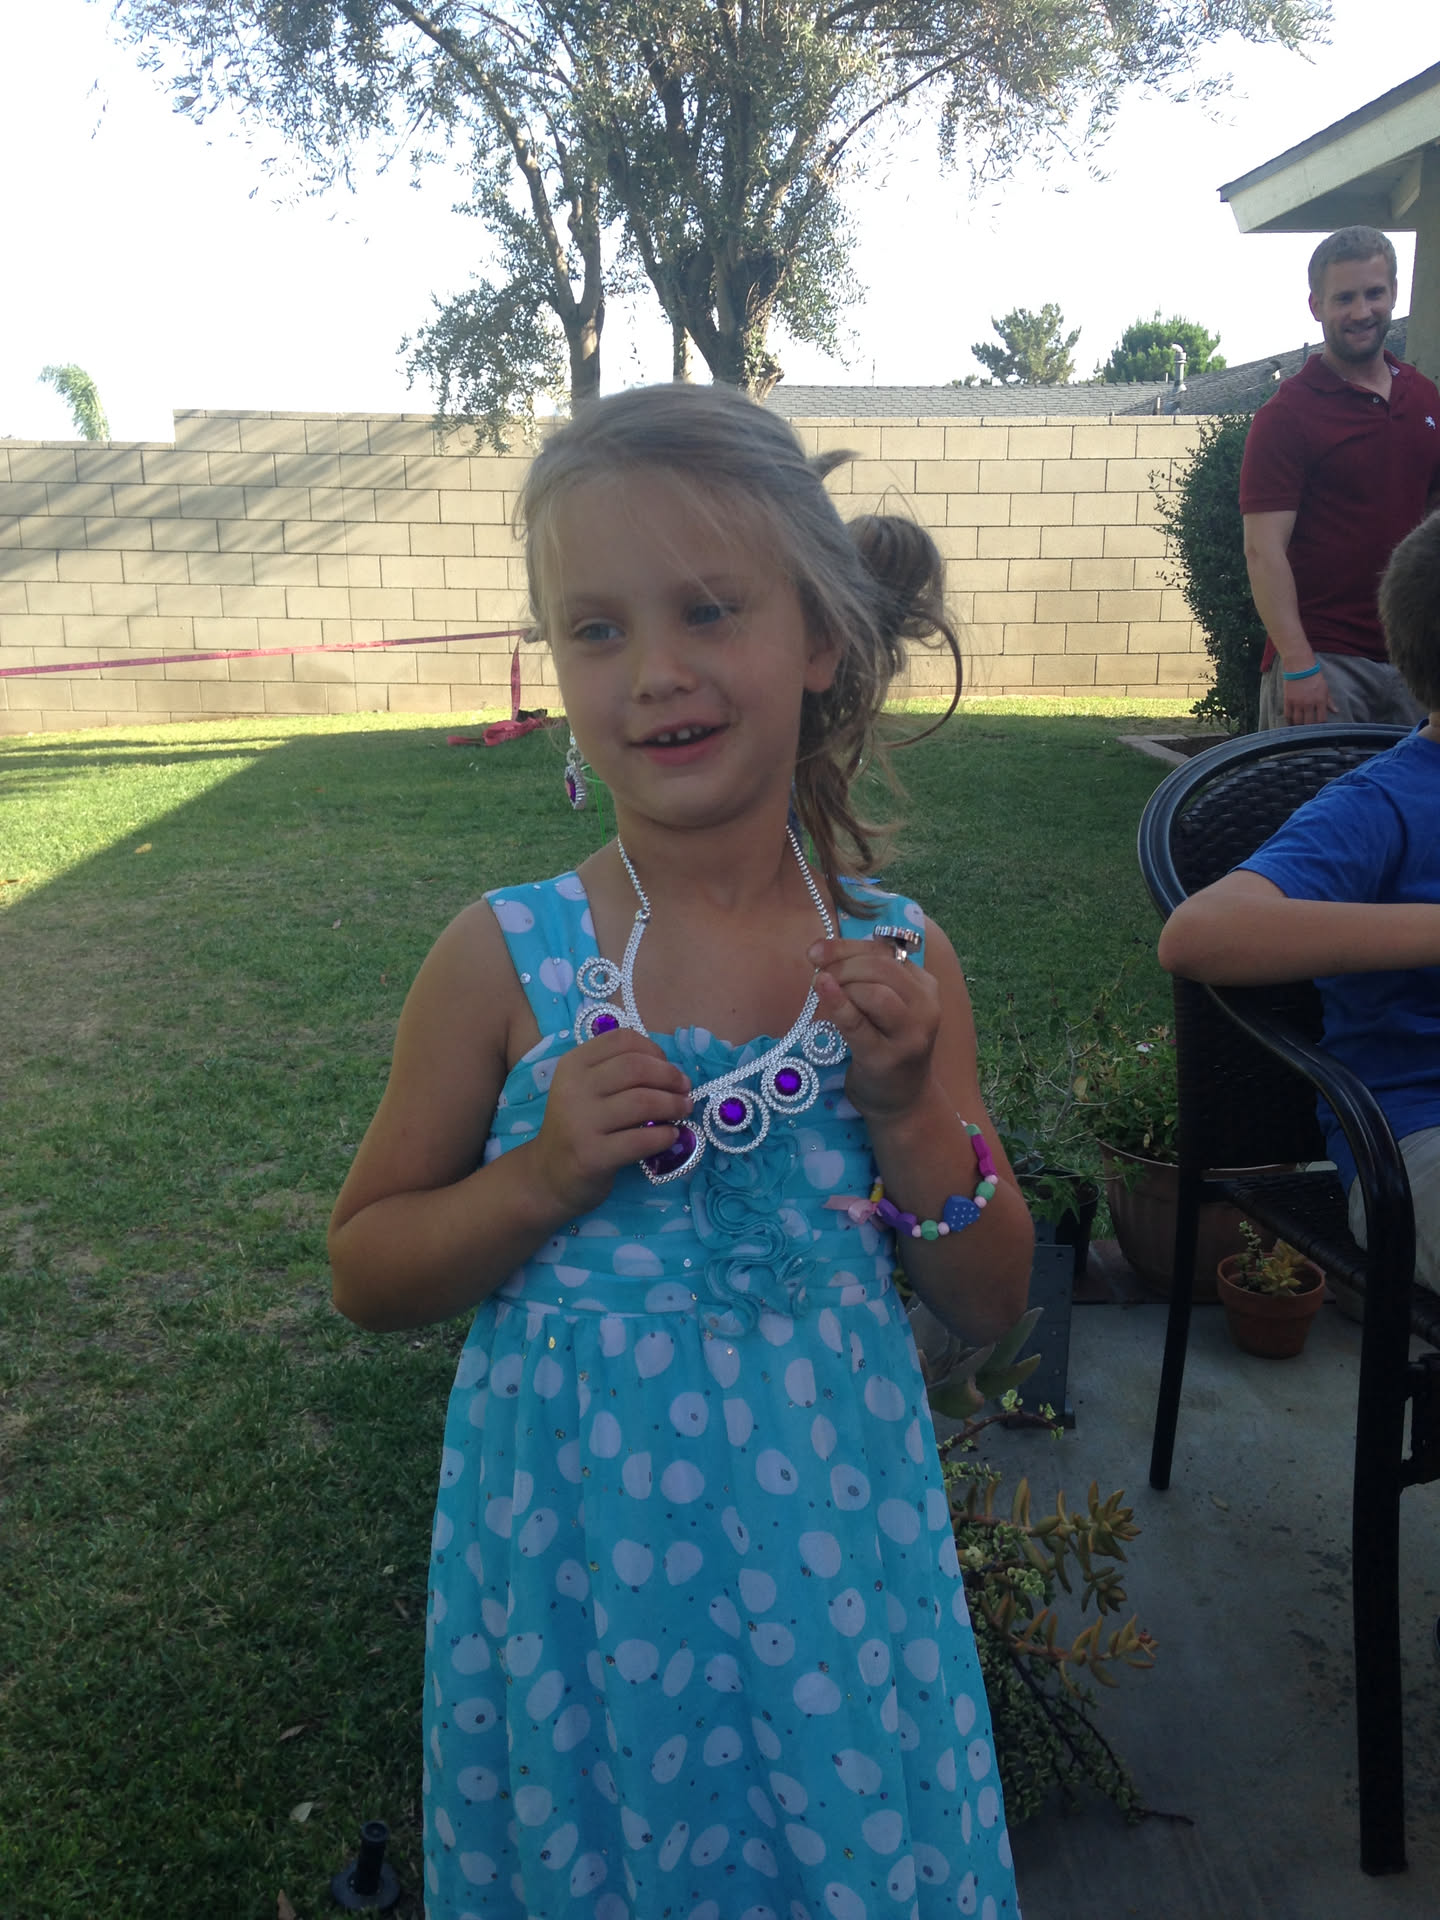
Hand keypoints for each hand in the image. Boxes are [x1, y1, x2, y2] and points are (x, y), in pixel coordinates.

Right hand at [530, 1028, 690, 1217]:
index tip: (668, 1067)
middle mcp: (573, 1088)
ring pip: (642, 1101)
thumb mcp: (585, 1089)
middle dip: (670, 1076)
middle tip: (685, 1090)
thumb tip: (670, 1069)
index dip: (654, 1050)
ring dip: (673, 1105)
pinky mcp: (592, 1155)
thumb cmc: (577, 1127)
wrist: (548, 1175)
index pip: (622, 1040)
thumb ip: (617, 1071)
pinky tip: (671, 1136)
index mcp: (573, 1065)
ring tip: (683, 1110)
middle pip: (636, 1067)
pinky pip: (641, 1140)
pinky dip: (665, 1136)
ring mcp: (581, 1122)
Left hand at [807, 935, 939, 1119]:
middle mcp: (925, 1006)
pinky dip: (838, 1003)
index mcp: (924, 986)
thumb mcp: (887, 1006)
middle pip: (881, 968)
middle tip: (817, 975)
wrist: (901, 1100)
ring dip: (842, 984)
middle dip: (842, 965)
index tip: (815, 950)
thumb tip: (824, 951)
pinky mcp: (887, 1057)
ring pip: (875, 992)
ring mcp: (910, 1034)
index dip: (846, 946)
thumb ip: (868, 977)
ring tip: (822, 991)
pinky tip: (822, 989)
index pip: (884, 952)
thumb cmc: (886, 1046)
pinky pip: (859, 1023)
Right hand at [1282, 660, 1338, 725]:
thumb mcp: (1325, 688)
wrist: (1300, 667)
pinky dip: (1289, 721)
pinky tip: (1291, 723)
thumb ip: (1329, 702)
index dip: (1320, 726)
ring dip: (1299, 726)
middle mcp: (1309, 703)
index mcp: (1320, 700)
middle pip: (1309, 723)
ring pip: (1297, 721)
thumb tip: (1336, 711)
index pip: (1321, 719)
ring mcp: (1297, 702)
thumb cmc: (1314, 677)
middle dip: (1309, 729)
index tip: (1319, 728)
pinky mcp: (1288, 701)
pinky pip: (1288, 715)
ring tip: (1300, 729)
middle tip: (1309, 731)